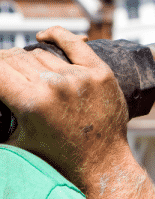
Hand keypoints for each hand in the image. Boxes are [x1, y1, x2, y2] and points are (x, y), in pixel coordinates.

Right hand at [0, 27, 130, 189]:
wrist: (100, 163)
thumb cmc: (56, 156)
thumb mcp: (15, 137)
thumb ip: (0, 114)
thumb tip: (2, 89)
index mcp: (31, 102)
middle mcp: (55, 85)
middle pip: (16, 58)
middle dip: (6, 65)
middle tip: (8, 77)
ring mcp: (79, 77)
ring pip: (40, 53)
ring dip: (29, 60)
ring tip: (29, 75)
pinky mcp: (100, 72)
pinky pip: (74, 43)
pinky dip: (57, 35)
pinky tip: (44, 36)